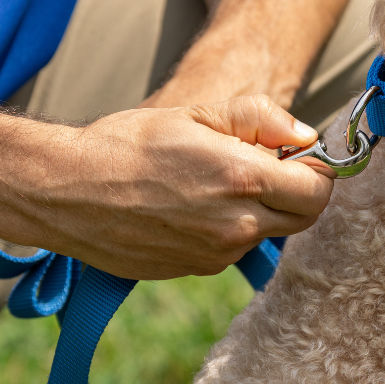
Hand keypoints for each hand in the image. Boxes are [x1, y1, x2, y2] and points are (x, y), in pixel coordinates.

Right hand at [5, 95, 335, 280]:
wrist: (65, 190)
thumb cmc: (128, 143)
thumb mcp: (198, 112)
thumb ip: (261, 120)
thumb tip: (305, 137)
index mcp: (242, 179)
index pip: (319, 189)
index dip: (316, 169)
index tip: (296, 155)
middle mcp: (236, 226)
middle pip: (303, 219)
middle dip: (296, 193)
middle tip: (265, 166)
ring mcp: (215, 254)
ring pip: (266, 235)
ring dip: (260, 211)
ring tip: (214, 182)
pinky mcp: (194, 270)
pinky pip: (231, 250)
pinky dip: (228, 230)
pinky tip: (190, 206)